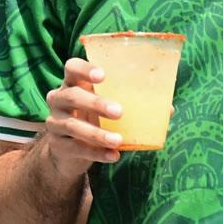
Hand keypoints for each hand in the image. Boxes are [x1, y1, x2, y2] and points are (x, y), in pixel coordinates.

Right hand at [41, 57, 123, 177]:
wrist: (70, 151)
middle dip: (95, 103)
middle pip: (71, 96)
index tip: (102, 76)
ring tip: (118, 140)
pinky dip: (96, 153)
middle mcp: (59, 99)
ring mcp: (55, 122)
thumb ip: (132, 105)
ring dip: (96, 133)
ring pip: (71, 125)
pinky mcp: (57, 144)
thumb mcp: (105, 108)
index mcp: (73, 84)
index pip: (72, 67)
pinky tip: (113, 155)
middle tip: (119, 112)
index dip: (84, 69)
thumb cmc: (93, 120)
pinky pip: (75, 148)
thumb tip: (168, 109)